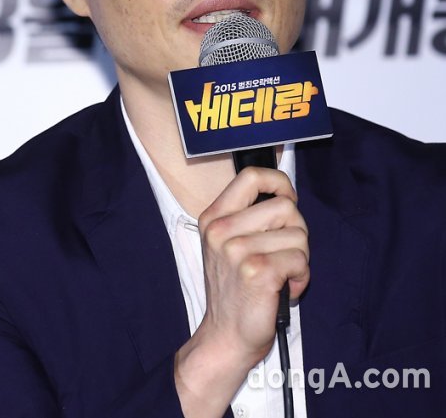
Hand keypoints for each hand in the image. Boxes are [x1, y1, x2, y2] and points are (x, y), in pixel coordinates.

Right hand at [175, 166, 308, 416]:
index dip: (278, 183)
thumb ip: (250, 217)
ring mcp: (238, 250)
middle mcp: (221, 230)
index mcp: (213, 218)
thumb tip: (286, 194)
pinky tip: (283, 288)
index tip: (287, 198)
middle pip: (285, 206)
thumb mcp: (229, 244)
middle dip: (295, 231)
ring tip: (281, 274)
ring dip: (299, 257)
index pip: (251, 176)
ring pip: (298, 234)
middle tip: (282, 254)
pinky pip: (300, 259)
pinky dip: (300, 276)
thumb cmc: (236, 289)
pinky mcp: (258, 271)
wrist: (226, 337)